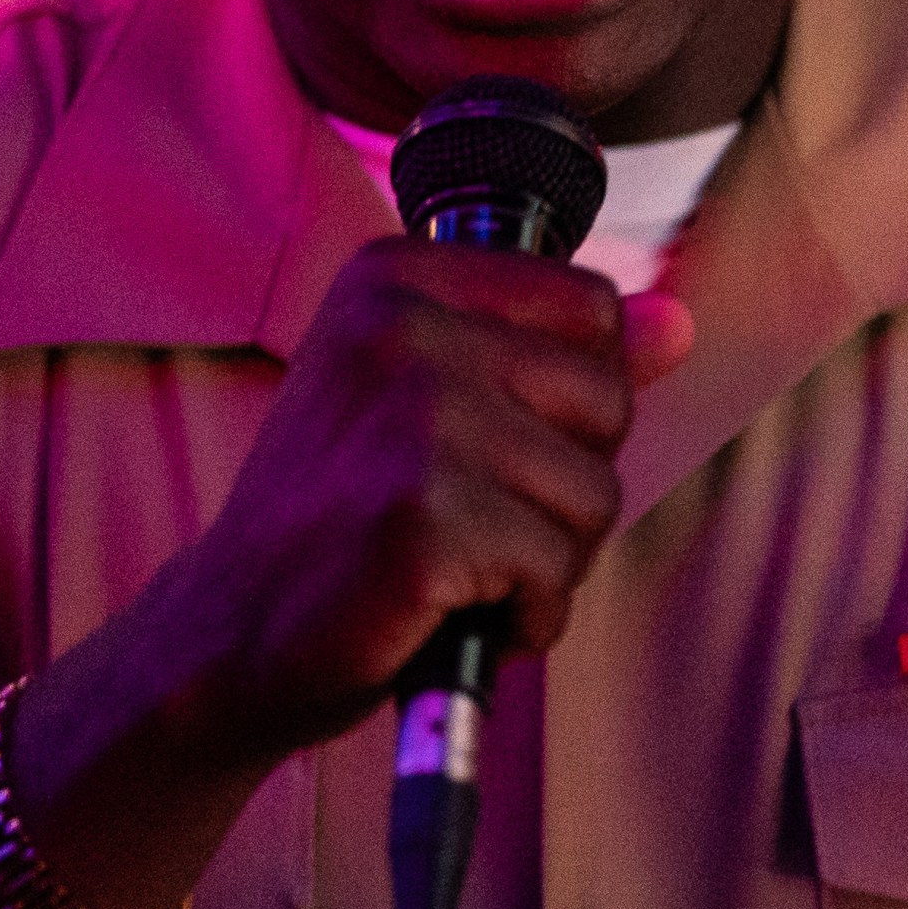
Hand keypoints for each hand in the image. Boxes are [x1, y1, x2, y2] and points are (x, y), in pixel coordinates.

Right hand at [142, 237, 692, 767]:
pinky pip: (555, 571)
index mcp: (397, 275)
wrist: (230, 633)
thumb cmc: (339, 517)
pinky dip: (522, 617)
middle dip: (565, 483)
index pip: (591, 307)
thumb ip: (555, 353)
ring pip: (594, 494)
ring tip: (458, 567)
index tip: (483, 442)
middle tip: (469, 516)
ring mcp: (411, 420)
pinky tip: (449, 611)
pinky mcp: (420, 520)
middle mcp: (400, 326)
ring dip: (546, 559)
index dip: (566, 399)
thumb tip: (677, 322)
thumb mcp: (435, 402)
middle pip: (608, 398)